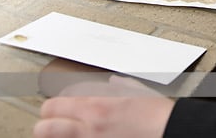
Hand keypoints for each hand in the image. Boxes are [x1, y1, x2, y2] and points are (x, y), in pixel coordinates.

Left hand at [34, 75, 174, 137]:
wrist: (171, 133)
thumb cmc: (158, 116)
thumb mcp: (137, 92)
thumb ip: (120, 86)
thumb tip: (113, 83)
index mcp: (95, 106)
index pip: (52, 107)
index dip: (50, 110)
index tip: (54, 112)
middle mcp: (88, 128)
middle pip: (44, 128)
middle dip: (45, 127)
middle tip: (50, 127)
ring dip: (57, 136)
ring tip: (62, 134)